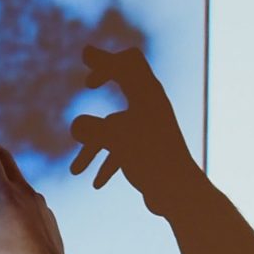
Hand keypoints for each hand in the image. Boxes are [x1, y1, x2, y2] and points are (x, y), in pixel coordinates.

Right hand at [70, 46, 196, 215]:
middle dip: (107, 75)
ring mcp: (149, 128)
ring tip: (75, 171)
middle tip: (90, 82)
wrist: (179, 193)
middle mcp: (150, 107)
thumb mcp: (117, 142)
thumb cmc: (151, 161)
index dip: (106, 60)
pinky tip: (97, 184)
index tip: (85, 65)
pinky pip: (122, 148)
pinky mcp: (149, 150)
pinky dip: (107, 163)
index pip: (128, 62)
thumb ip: (92, 131)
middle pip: (128, 78)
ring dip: (92, 147)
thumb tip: (75, 128)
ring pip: (115, 125)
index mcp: (147, 95)